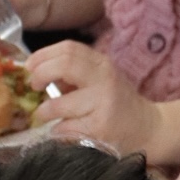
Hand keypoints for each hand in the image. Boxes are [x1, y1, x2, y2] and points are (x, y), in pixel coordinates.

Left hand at [25, 42, 163, 161]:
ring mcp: (103, 106)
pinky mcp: (99, 131)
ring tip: (46, 114)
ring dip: (44, 111)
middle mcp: (104, 82)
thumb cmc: (117, 103)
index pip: (69, 49)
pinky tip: (63, 129)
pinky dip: (56, 130)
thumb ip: (73, 73)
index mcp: (103, 65)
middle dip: (40, 74)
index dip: (43, 55)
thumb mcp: (100, 80)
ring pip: (58, 105)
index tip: (30, 66)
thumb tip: (37, 71)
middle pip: (64, 65)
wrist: (149, 130)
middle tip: (35, 86)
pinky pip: (64, 129)